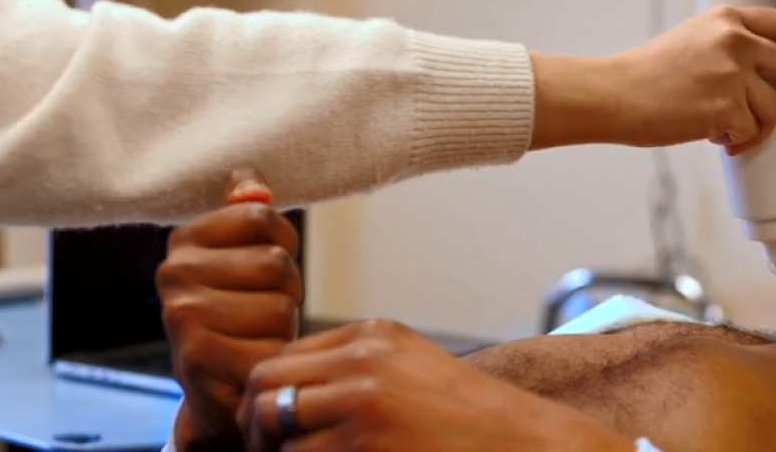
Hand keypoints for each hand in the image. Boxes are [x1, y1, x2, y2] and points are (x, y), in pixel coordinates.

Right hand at [160, 169, 301, 451]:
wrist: (218, 393)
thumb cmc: (240, 316)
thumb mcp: (243, 257)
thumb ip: (246, 213)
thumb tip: (248, 178)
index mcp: (186, 238)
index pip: (262, 216)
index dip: (283, 244)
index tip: (267, 270)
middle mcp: (174, 272)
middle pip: (276, 262)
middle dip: (286, 291)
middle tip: (262, 313)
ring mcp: (182, 315)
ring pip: (279, 306)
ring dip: (282, 328)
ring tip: (257, 338)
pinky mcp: (196, 357)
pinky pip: (271, 345)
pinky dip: (274, 357)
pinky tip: (253, 362)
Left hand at [236, 320, 634, 451]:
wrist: (521, 444)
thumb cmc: (466, 420)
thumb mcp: (408, 368)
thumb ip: (351, 368)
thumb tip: (281, 397)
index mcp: (370, 335)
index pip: (278, 357)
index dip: (261, 398)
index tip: (268, 431)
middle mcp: (361, 359)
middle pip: (262, 387)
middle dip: (254, 428)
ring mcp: (363, 402)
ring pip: (274, 432)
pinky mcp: (367, 446)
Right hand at [530, 5, 775, 153]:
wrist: (615, 94)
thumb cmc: (646, 73)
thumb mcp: (692, 38)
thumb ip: (726, 44)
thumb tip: (761, 70)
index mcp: (726, 18)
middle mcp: (734, 41)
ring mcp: (732, 75)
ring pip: (774, 107)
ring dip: (760, 125)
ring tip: (731, 130)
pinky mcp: (726, 108)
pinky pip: (752, 130)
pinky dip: (740, 140)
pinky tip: (718, 138)